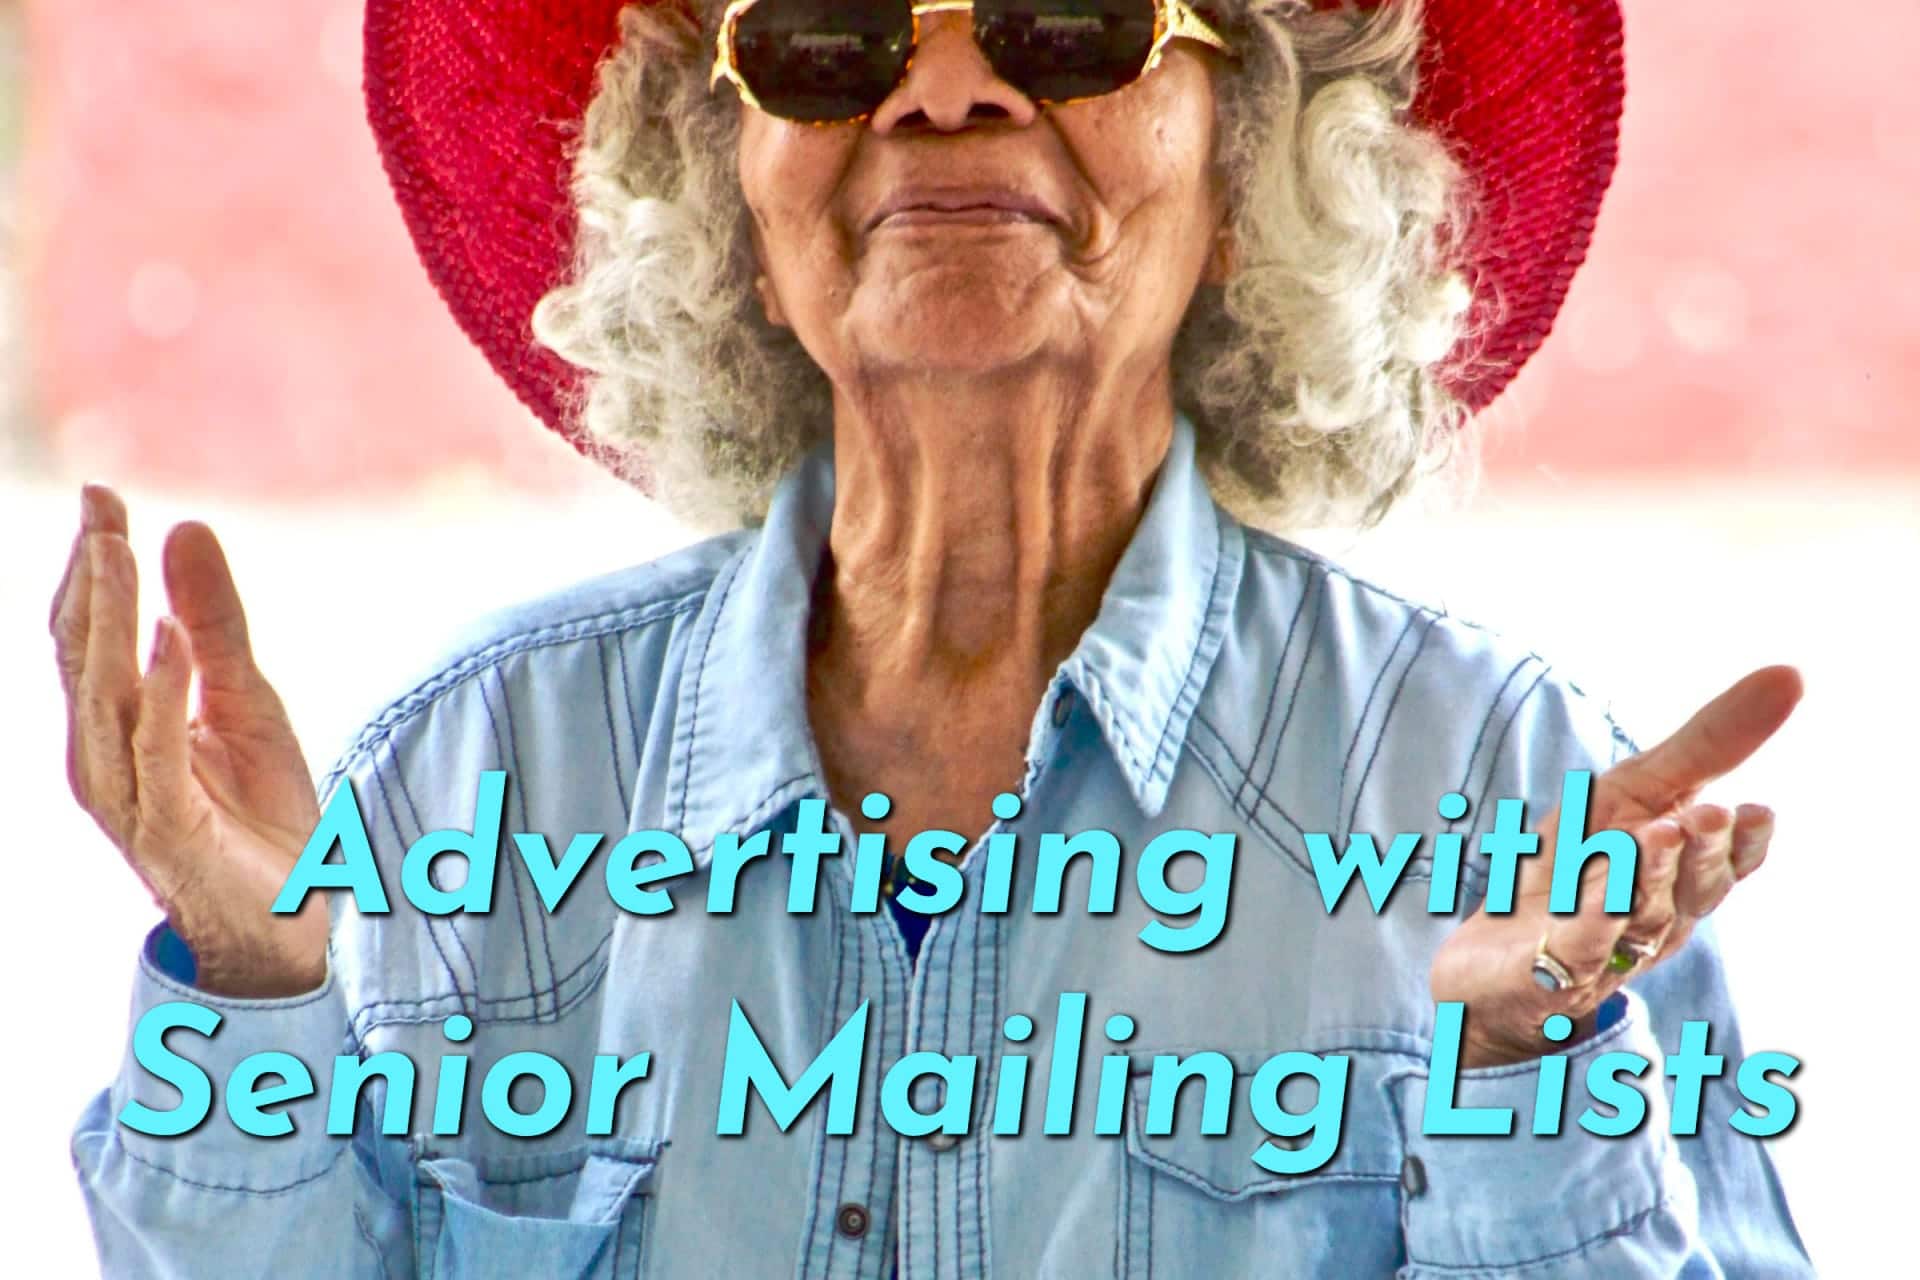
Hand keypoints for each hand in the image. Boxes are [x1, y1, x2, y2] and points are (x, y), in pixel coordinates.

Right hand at [50, 485, 326, 996]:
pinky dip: (162, 692)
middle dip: (87, 577)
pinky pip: (158, 749)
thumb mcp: (246, 697)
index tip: (101, 495)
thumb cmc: (257, 812)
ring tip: (116, 551)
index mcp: (114, 723)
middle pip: (80, 653)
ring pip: (103, 695)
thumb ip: (215, 621)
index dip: (89, 563)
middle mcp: (103, 756)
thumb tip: (183, 528)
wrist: (288, 918)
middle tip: (99, 507)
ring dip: (107, 620)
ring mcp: (128, 795)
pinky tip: (171, 640)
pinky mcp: (168, 827)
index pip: (87, 630)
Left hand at [1431, 665, 1802, 1067]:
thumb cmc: (1570, 874)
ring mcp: (1603, 953)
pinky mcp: (1547, 974)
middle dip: (1702, 851)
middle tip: (1711, 813)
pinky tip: (1594, 892)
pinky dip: (1590, 920)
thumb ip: (1703, 747)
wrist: (1489, 969)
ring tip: (1658, 832)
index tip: (1760, 809)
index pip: (1727, 865)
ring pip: (1638, 915)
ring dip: (1648, 875)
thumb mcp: (1629, 795)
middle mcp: (1653, 920)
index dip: (1746, 842)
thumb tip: (1790, 674)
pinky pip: (1577, 947)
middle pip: (1689, 890)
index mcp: (1678, 878)